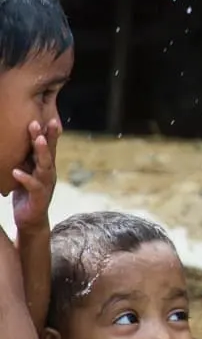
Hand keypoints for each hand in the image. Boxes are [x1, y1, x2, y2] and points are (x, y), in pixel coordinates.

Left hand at [12, 120, 58, 235]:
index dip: (49, 132)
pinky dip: (25, 178)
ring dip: (42, 151)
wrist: (31, 220)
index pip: (49, 146)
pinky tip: (16, 172)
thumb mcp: (27, 173)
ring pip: (46, 165)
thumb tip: (15, 141)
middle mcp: (49, 173)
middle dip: (45, 136)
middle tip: (38, 122)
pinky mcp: (39, 197)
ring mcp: (46, 184)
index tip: (46, 117)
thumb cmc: (26, 194)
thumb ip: (27, 160)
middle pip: (49, 151)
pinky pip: (33, 186)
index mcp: (45, 166)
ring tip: (38, 139)